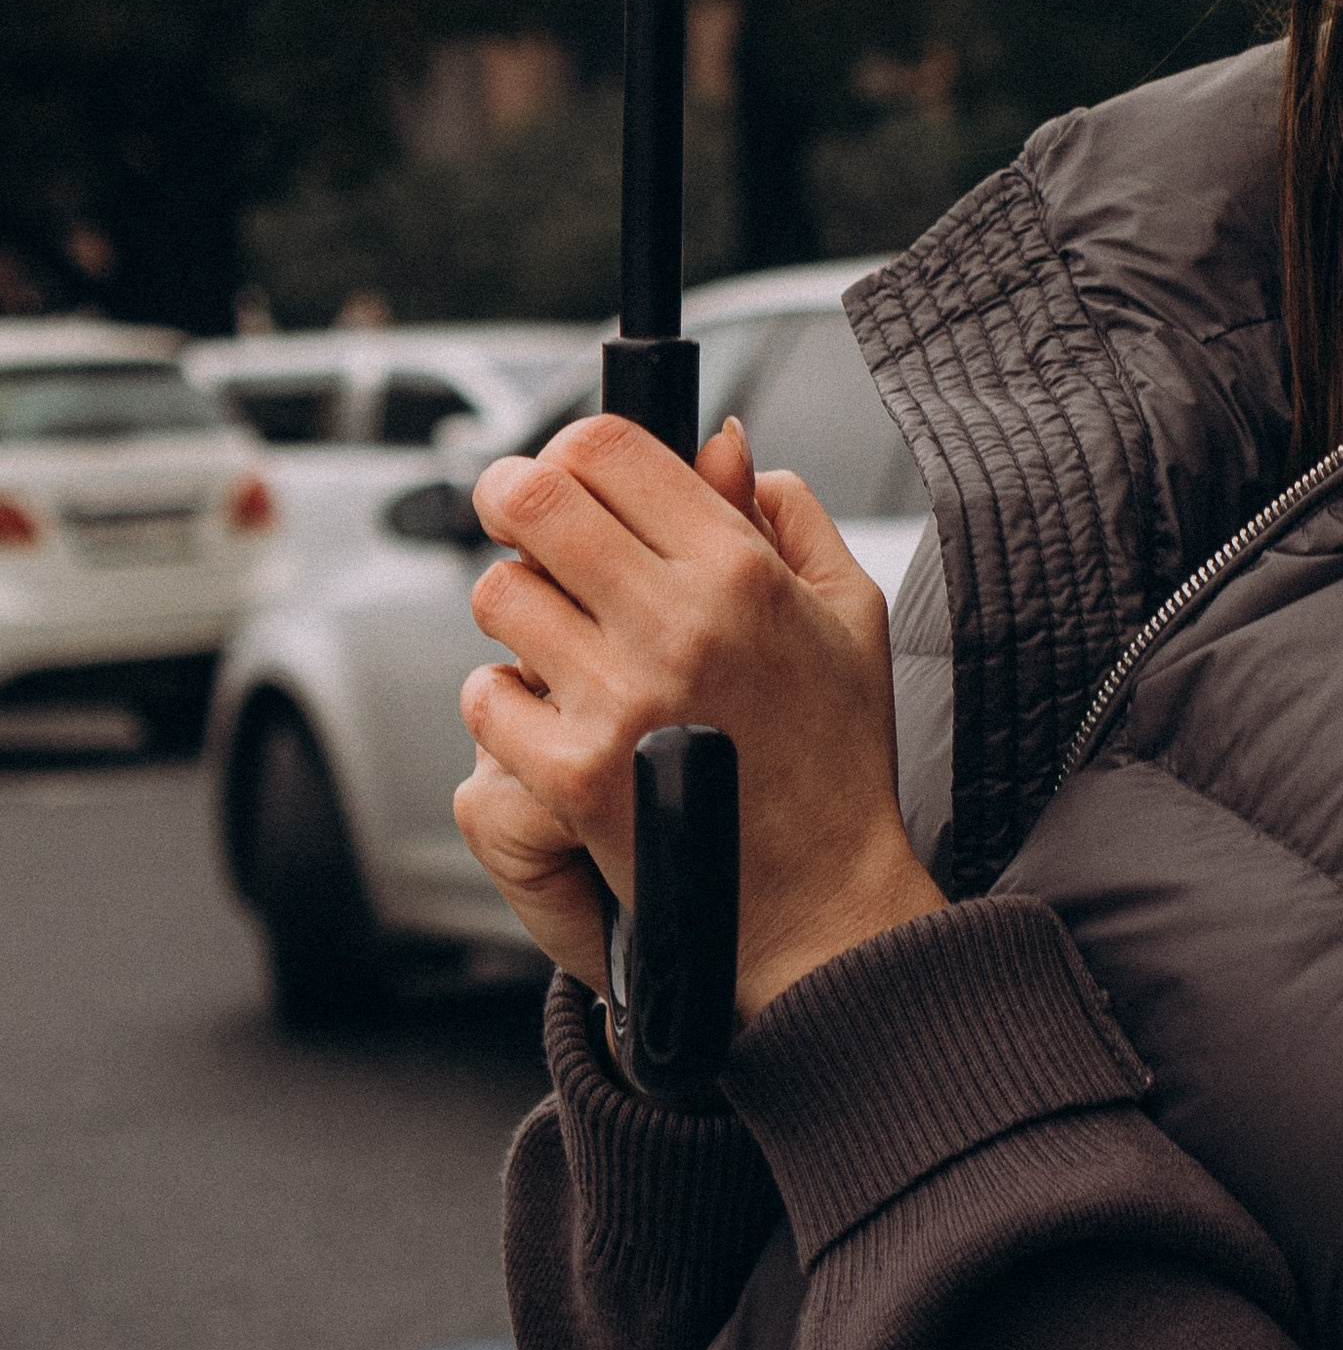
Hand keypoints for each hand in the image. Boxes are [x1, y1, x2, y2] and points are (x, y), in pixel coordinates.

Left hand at [454, 412, 942, 1020]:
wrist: (821, 904)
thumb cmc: (837, 758)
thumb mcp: (848, 610)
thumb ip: (787, 512)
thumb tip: (723, 445)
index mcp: (740, 570)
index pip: (611, 449)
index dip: (571, 445)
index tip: (562, 466)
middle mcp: (676, 624)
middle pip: (538, 502)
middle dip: (509, 493)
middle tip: (511, 507)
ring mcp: (618, 702)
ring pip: (499, 594)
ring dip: (512, 599)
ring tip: (545, 626)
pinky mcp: (571, 780)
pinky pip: (487, 697)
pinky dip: (501, 698)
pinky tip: (546, 711)